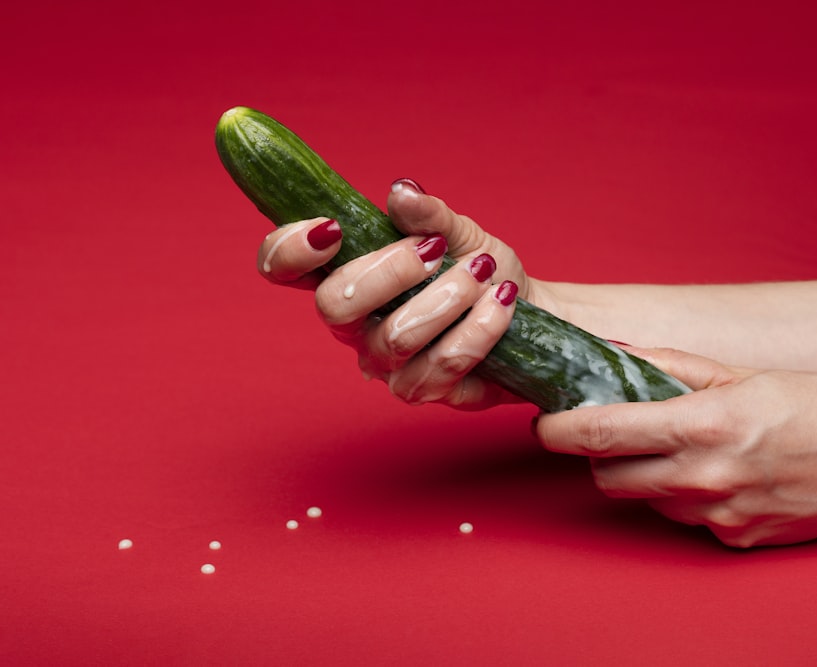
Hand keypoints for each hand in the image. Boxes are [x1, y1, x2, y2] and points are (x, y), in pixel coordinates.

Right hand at [257, 178, 529, 408]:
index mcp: (347, 275)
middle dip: (388, 271)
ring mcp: (388, 364)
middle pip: (333, 308)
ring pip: (394, 339)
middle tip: (434, 250)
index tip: (331, 228)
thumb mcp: (459, 231)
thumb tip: (402, 191)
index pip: (284, 268)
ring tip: (483, 272)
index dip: (288, 250)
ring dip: (445, 298)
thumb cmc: (481, 270)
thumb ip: (428, 214)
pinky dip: (478, 328)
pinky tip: (501, 301)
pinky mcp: (427, 391)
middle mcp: (356, 325)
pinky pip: (441, 366)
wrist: (531, 314)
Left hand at [534, 346, 816, 546]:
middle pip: (608, 477)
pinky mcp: (735, 540)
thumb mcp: (738, 373)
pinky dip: (686, 498)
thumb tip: (614, 353)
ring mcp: (719, 515)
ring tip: (682, 451)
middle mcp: (704, 477)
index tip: (544, 425)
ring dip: (646, 477)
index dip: (559, 430)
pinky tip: (718, 476)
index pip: (601, 433)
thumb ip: (668, 366)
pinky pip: (685, 520)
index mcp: (701, 425)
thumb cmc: (814, 404)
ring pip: (645, 500)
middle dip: (600, 456)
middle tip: (616, 434)